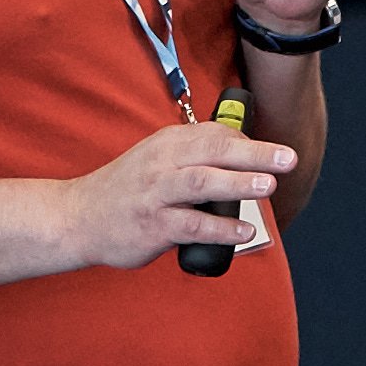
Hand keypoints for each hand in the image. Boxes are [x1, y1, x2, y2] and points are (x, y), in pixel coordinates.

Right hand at [61, 121, 294, 270]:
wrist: (77, 218)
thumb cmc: (126, 190)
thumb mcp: (156, 159)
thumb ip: (192, 155)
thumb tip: (243, 156)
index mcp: (167, 143)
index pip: (214, 134)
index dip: (248, 142)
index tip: (274, 153)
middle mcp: (161, 162)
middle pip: (214, 151)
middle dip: (255, 153)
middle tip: (288, 158)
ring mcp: (155, 194)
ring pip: (201, 183)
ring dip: (238, 183)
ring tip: (268, 187)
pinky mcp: (152, 226)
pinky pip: (191, 226)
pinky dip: (221, 229)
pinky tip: (243, 231)